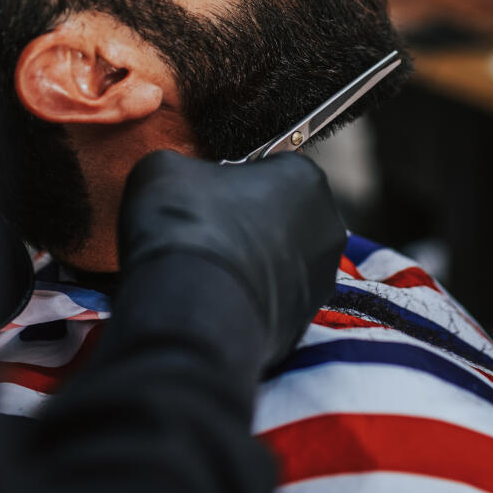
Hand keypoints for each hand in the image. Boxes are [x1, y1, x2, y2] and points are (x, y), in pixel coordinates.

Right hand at [119, 150, 345, 366]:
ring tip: (206, 274)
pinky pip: (272, 302)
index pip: (270, 167)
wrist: (188, 314)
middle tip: (205, 233)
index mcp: (305, 177)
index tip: (206, 195)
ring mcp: (320, 281)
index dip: (232, 180)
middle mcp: (327, 228)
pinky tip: (216, 303)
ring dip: (251, 263)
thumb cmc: (186, 225)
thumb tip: (183, 183)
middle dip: (248, 223)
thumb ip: (186, 167)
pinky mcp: (304, 325)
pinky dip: (249, 301)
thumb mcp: (165, 169)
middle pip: (281, 215)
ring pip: (279, 262)